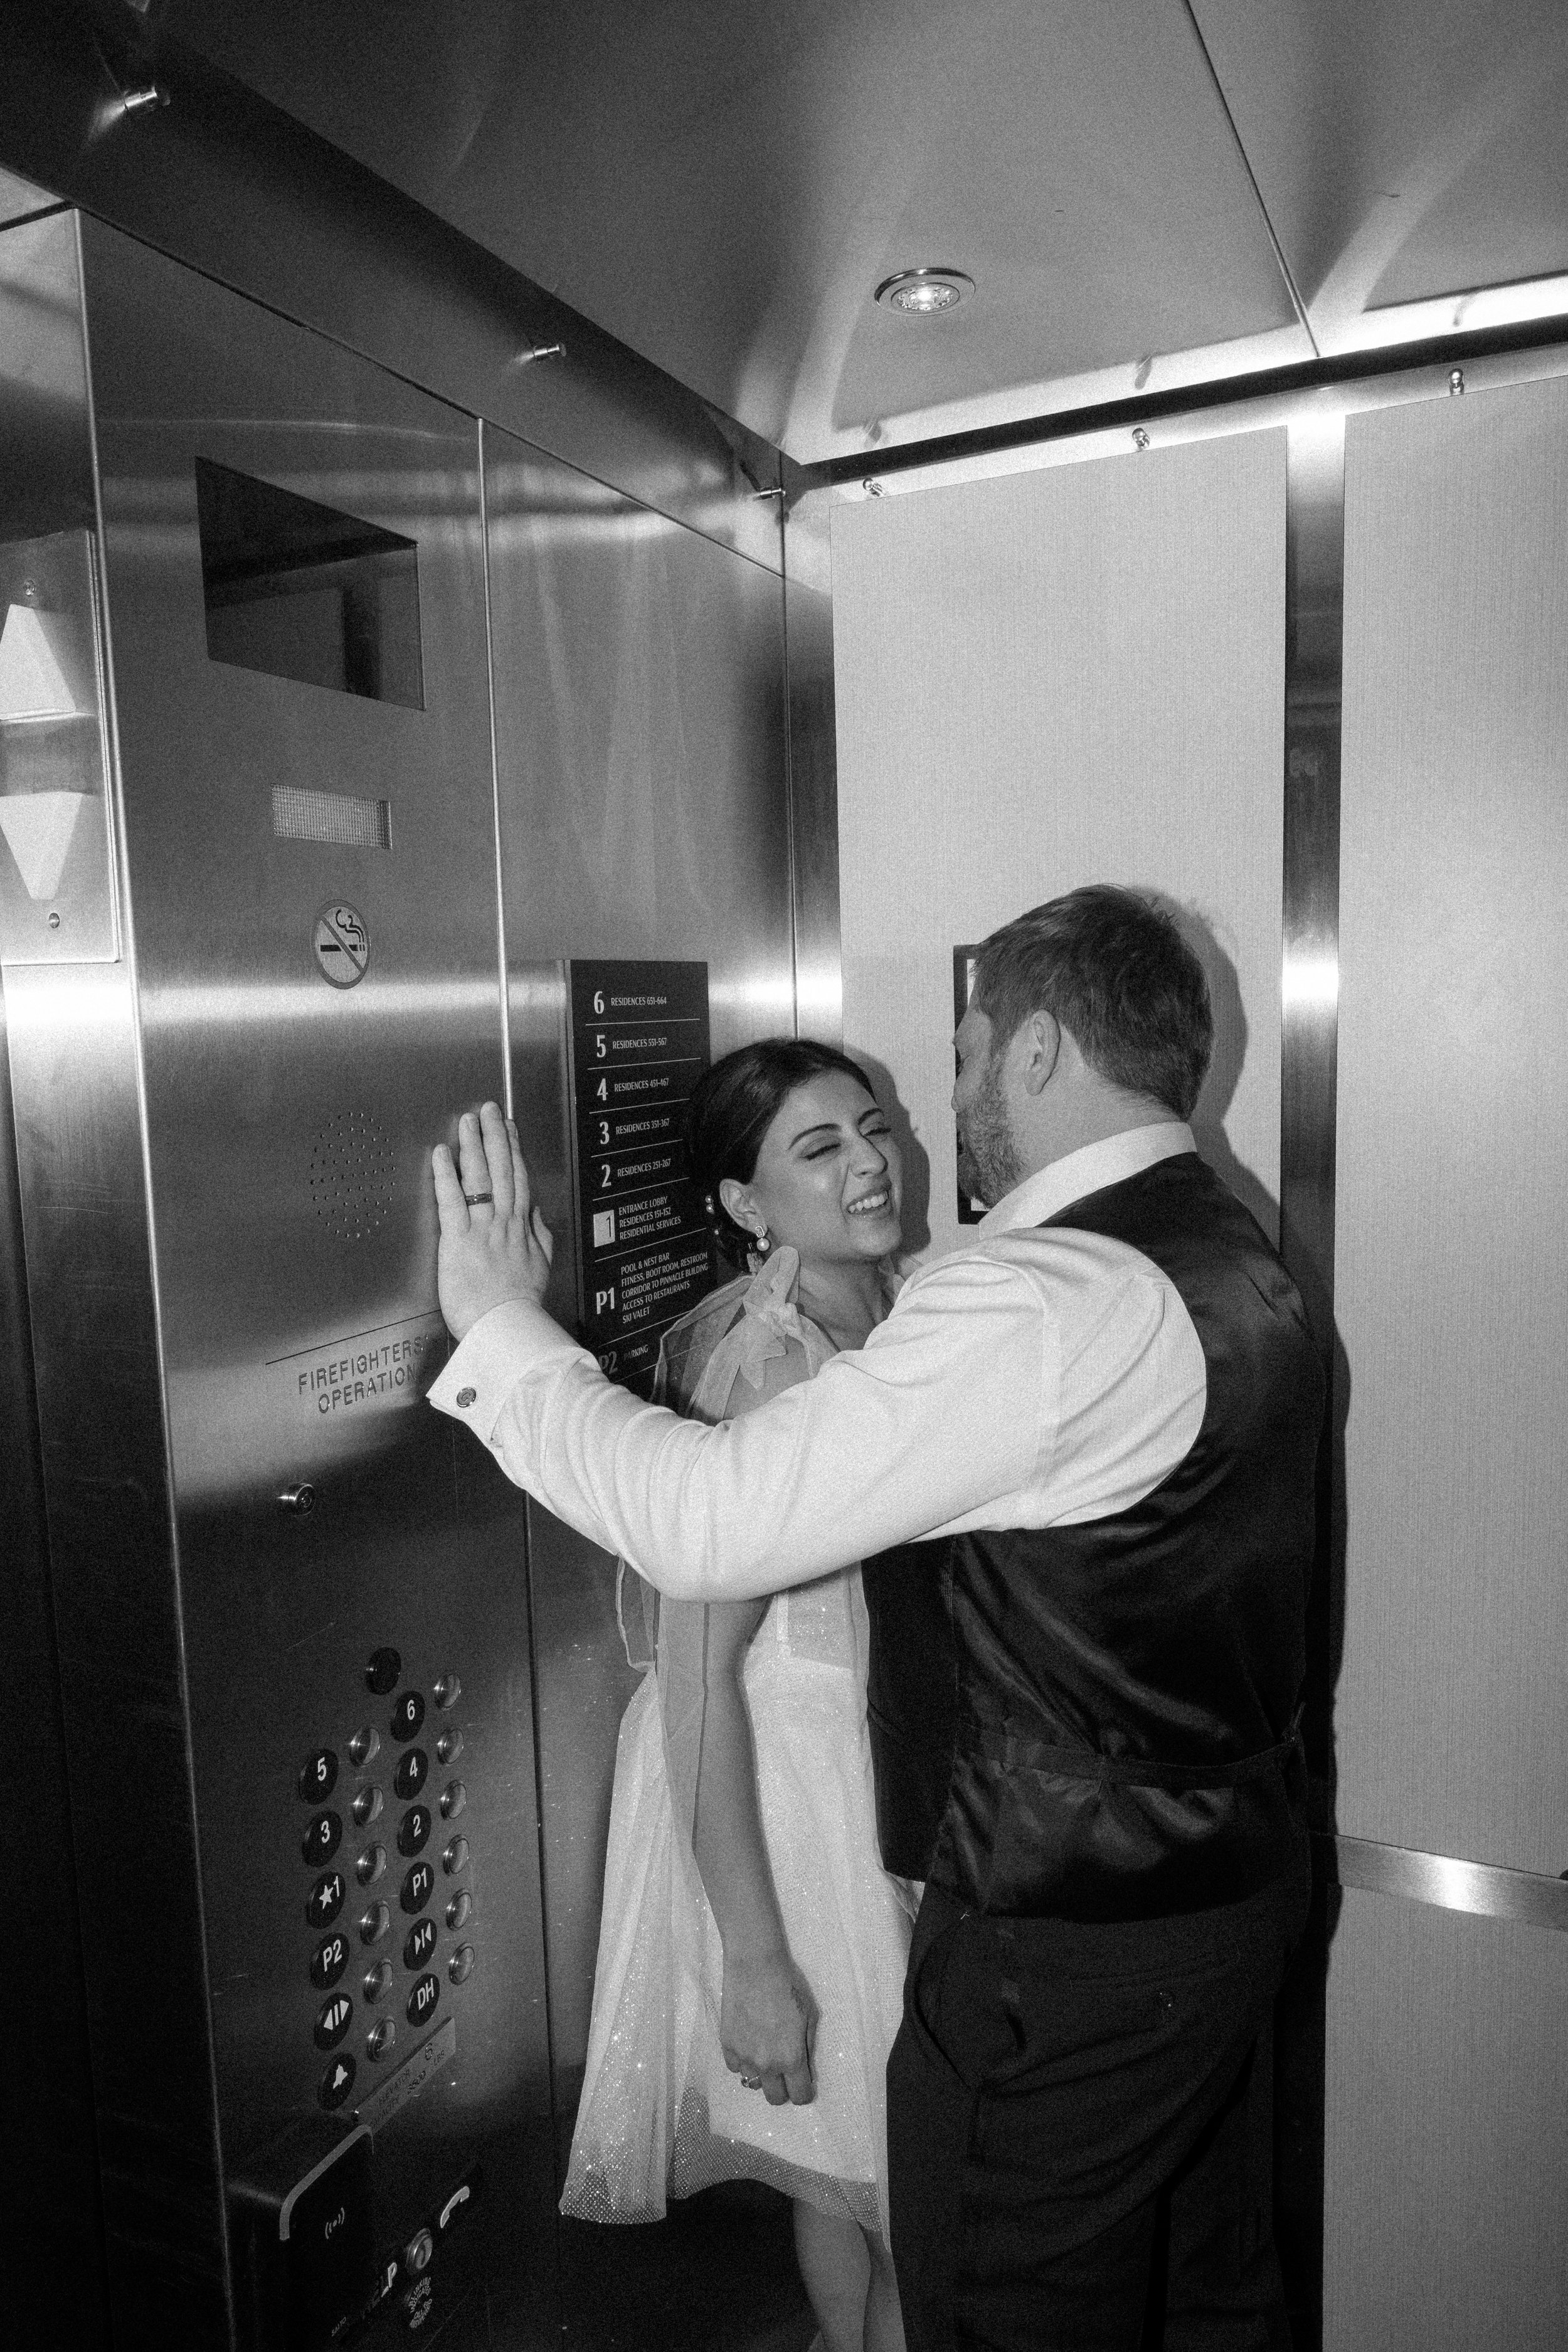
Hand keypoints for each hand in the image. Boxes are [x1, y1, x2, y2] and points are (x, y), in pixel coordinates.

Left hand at [432, 1102, 554, 1338]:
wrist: (507, 1328)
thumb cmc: (520, 1304)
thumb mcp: (540, 1267)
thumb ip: (538, 1237)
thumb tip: (536, 1213)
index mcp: (522, 1228)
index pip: (518, 1180)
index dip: (513, 1150)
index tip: (508, 1128)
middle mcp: (504, 1223)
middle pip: (501, 1170)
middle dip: (494, 1137)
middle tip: (487, 1109)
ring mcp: (482, 1230)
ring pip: (480, 1178)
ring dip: (473, 1146)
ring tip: (467, 1120)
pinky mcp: (459, 1241)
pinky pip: (452, 1201)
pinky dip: (447, 1175)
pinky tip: (442, 1153)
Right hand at [720, 1947, 817, 2106]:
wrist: (755, 1965)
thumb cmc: (789, 1986)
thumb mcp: (810, 2016)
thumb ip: (808, 2047)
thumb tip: (805, 2068)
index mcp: (791, 2059)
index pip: (799, 2096)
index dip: (804, 2092)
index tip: (803, 2083)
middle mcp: (767, 2064)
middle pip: (775, 2098)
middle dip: (783, 2088)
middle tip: (784, 2069)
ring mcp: (744, 2057)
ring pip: (753, 2081)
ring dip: (761, 2071)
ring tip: (764, 2046)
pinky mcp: (726, 2045)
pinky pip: (735, 2066)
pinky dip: (743, 2060)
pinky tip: (748, 2040)